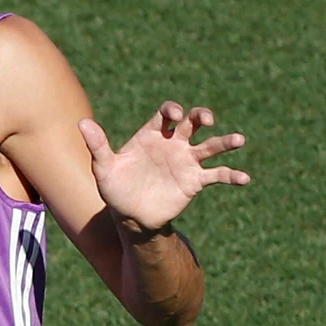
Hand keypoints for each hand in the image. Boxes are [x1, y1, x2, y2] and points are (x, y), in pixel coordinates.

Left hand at [79, 102, 249, 232]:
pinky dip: (231, 175)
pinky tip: (244, 178)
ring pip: (210, 146)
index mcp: (152, 134)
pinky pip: (217, 175)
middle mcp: (173, 144)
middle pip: (192, 123)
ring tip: (239, 139)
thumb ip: (97, 145)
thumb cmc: (115, 187)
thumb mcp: (104, 167)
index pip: (167, 114)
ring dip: (225, 142)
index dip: (173, 110)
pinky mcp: (195, 181)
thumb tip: (81, 122)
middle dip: (201, 116)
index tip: (175, 114)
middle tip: (207, 119)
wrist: (130, 215)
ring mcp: (186, 162)